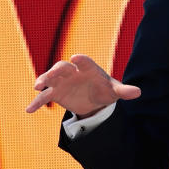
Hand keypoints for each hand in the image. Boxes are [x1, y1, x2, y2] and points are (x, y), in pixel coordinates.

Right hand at [24, 54, 141, 115]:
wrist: (94, 99)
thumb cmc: (105, 90)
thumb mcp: (114, 91)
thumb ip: (124, 91)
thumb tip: (138, 92)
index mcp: (88, 68)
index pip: (84, 62)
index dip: (80, 60)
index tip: (75, 58)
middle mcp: (72, 72)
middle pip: (62, 68)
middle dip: (56, 71)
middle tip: (50, 76)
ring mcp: (62, 82)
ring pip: (50, 79)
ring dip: (43, 80)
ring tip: (37, 86)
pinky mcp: (56, 93)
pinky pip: (44, 97)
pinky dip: (37, 102)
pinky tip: (29, 110)